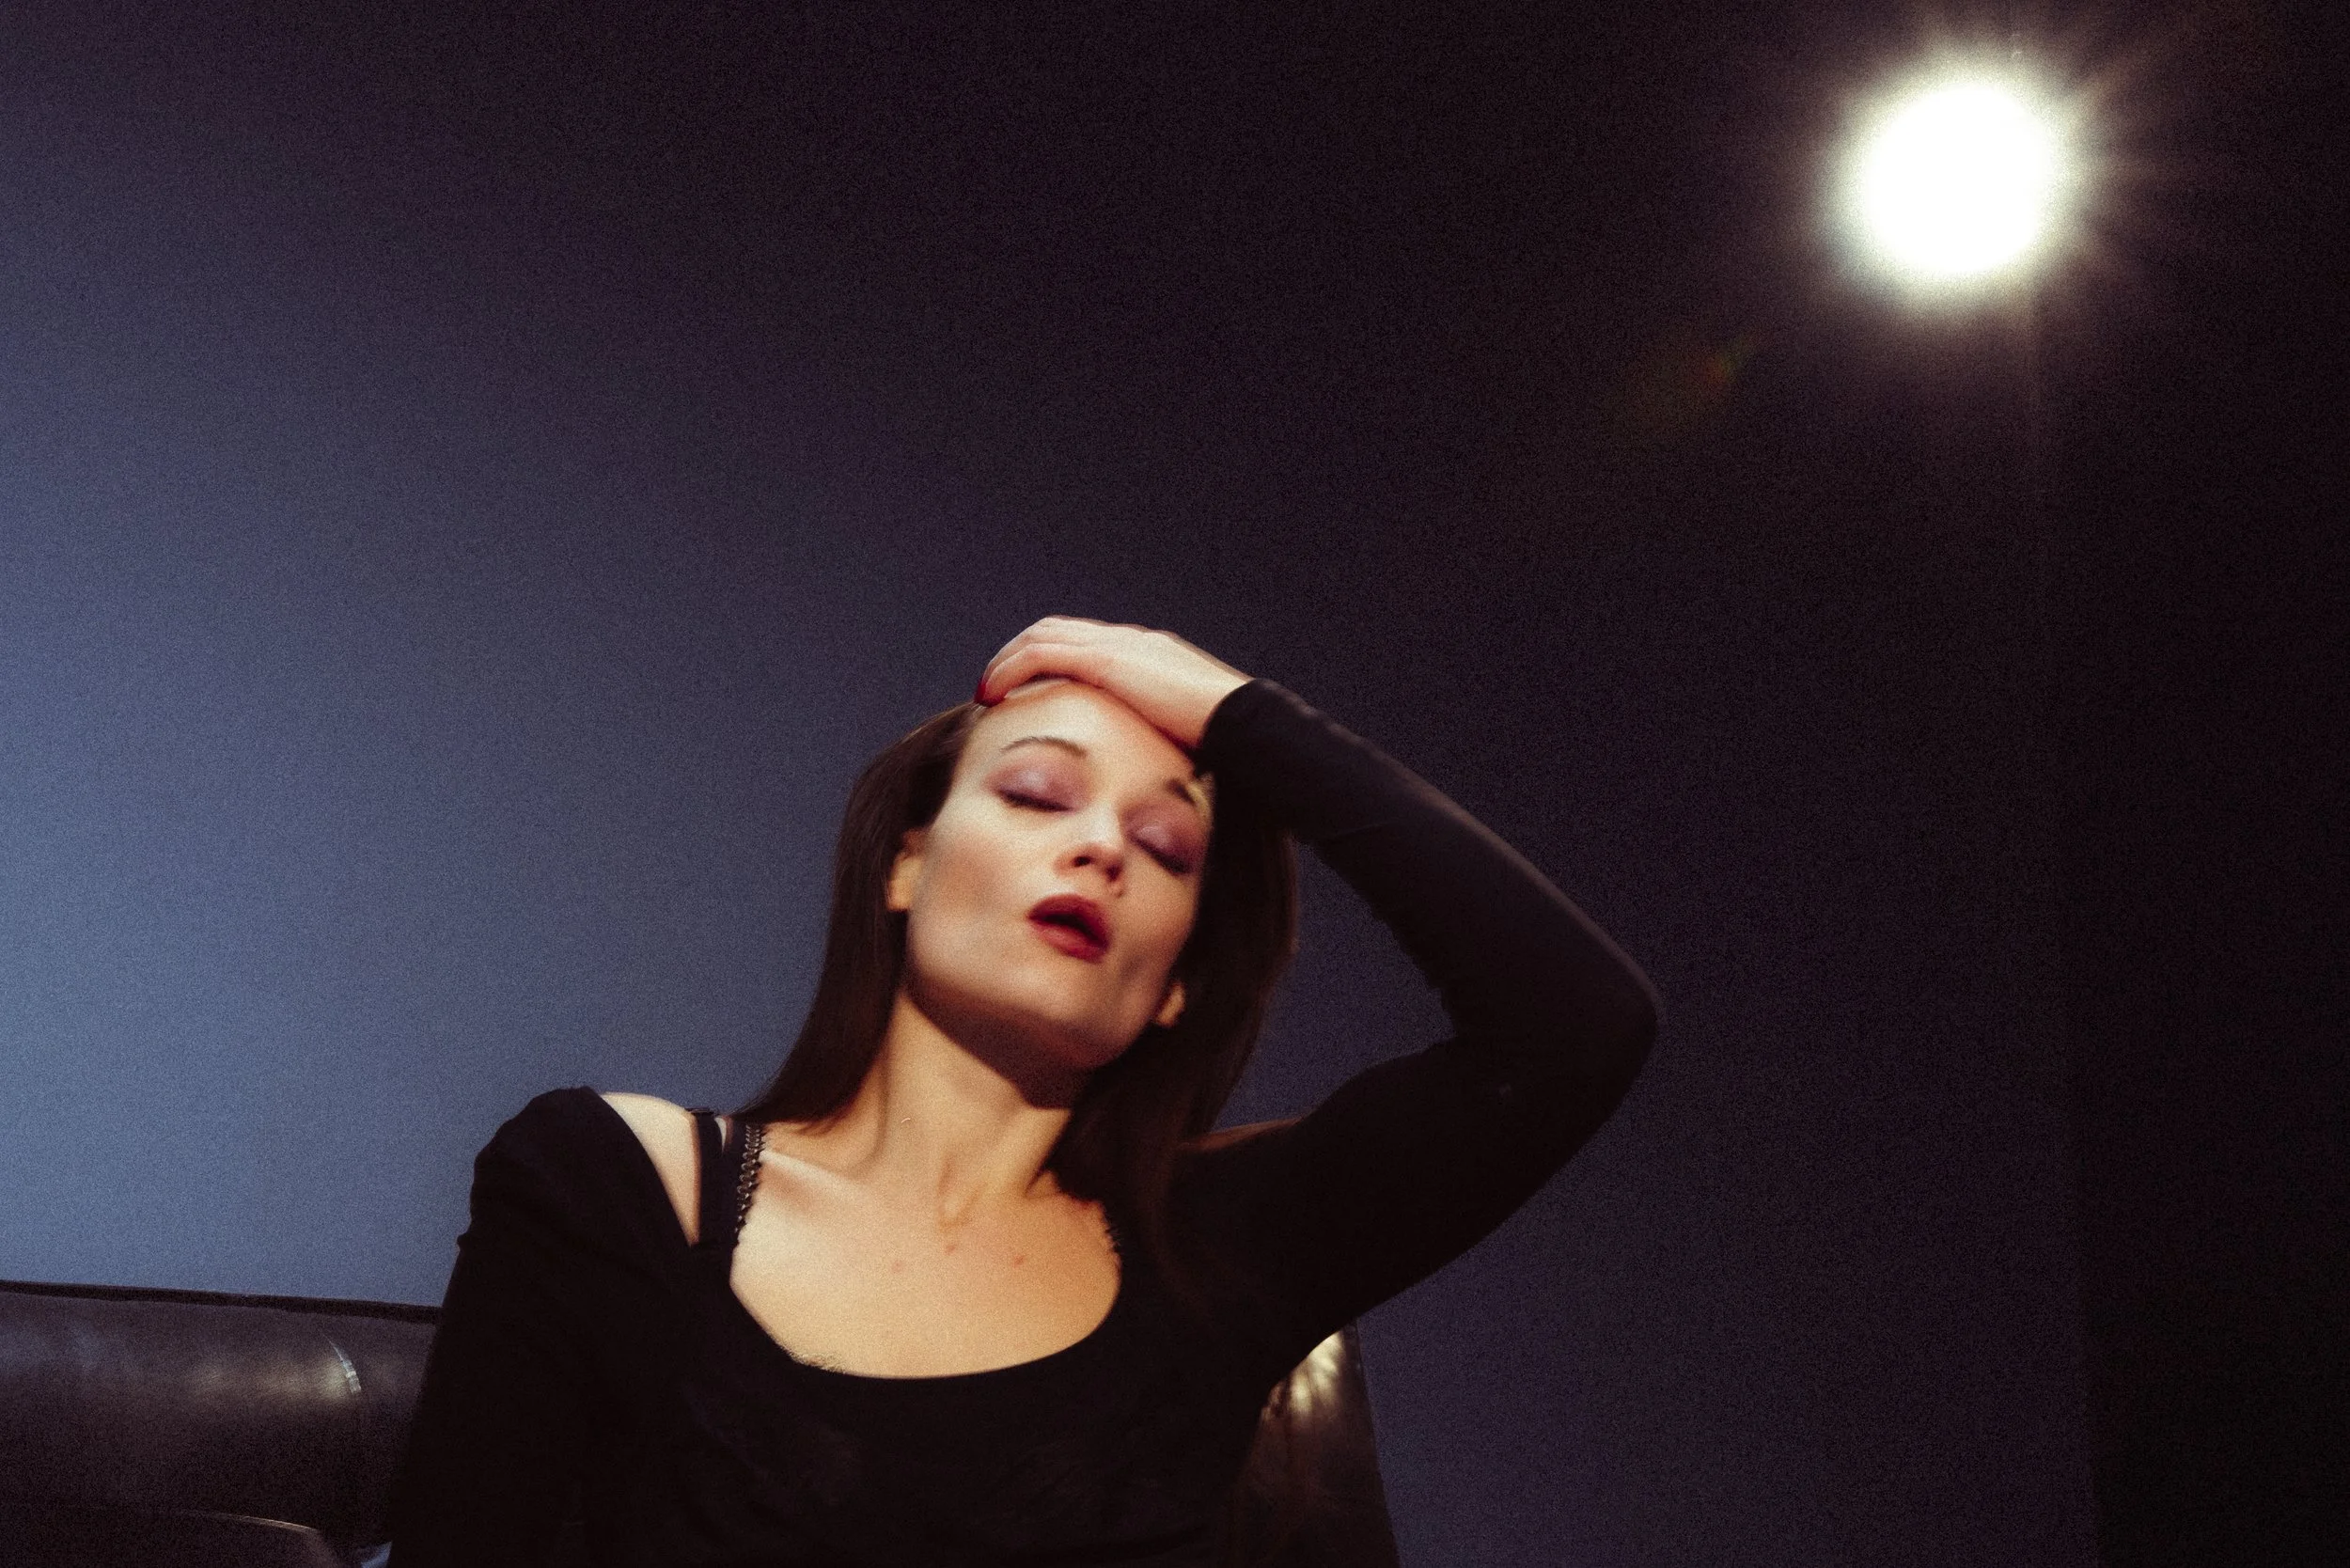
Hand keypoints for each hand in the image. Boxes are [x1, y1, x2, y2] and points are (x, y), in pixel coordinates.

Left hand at [975, 617, 1252, 749]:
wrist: (1246, 726)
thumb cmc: (1229, 745)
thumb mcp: (1187, 741)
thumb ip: (1161, 744)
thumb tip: (1154, 780)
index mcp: (1151, 656)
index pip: (1089, 645)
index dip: (1054, 662)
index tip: (1031, 690)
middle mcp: (1133, 641)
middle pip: (1060, 630)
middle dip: (1022, 654)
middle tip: (997, 685)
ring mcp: (1121, 646)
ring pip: (1044, 636)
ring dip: (1008, 660)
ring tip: (987, 689)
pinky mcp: (1109, 661)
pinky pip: (1042, 655)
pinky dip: (1011, 670)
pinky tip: (991, 695)